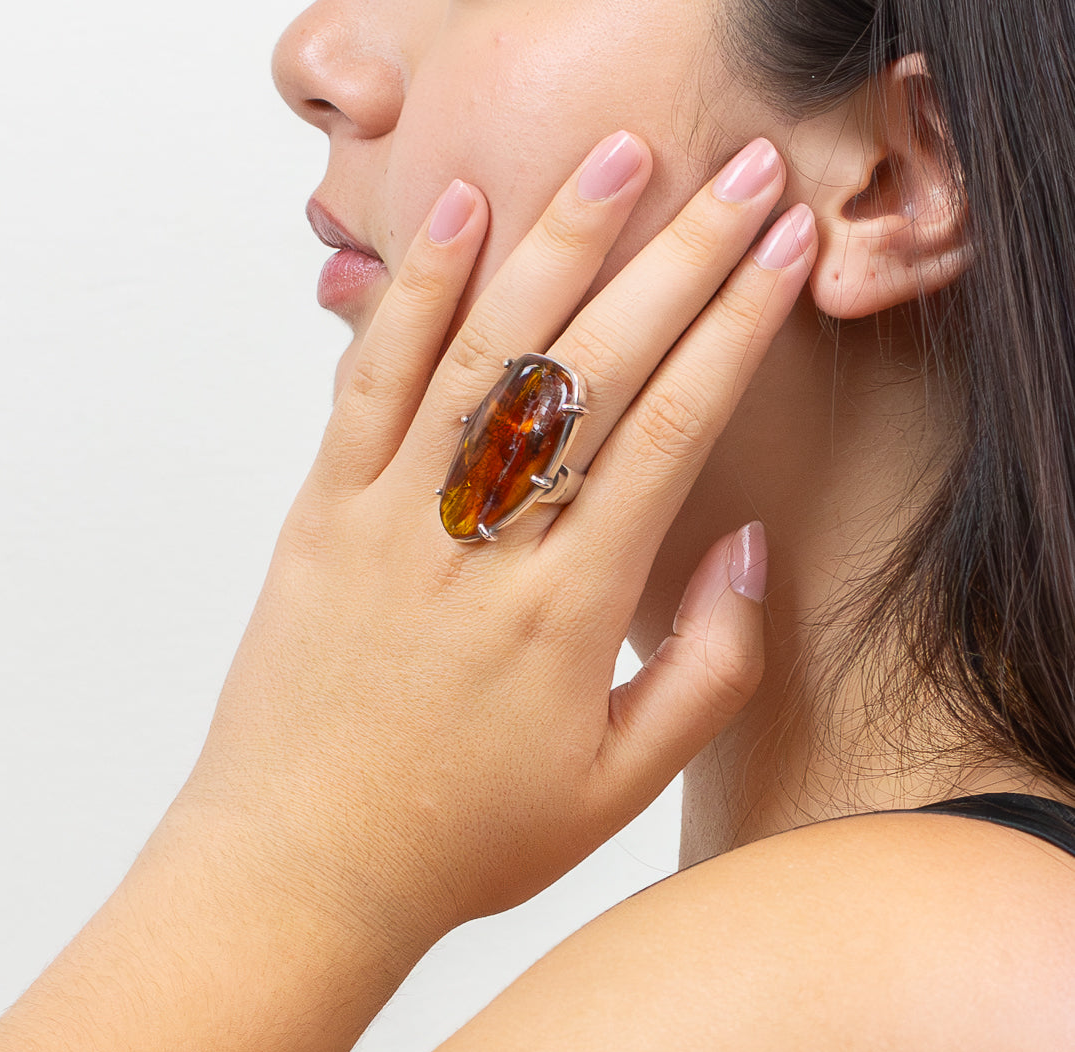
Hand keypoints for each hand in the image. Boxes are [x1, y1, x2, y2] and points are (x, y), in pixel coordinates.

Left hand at [189, 132, 815, 944]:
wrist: (301, 861)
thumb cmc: (463, 834)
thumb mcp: (616, 785)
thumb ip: (707, 668)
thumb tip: (747, 546)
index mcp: (568, 612)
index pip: (671, 431)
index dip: (736, 329)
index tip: (780, 252)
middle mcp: (483, 545)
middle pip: (597, 368)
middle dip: (681, 257)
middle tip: (741, 173)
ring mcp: (392, 518)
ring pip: (486, 351)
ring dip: (558, 244)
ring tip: (620, 161)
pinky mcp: (322, 512)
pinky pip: (369, 382)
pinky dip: (415, 292)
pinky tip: (462, 216)